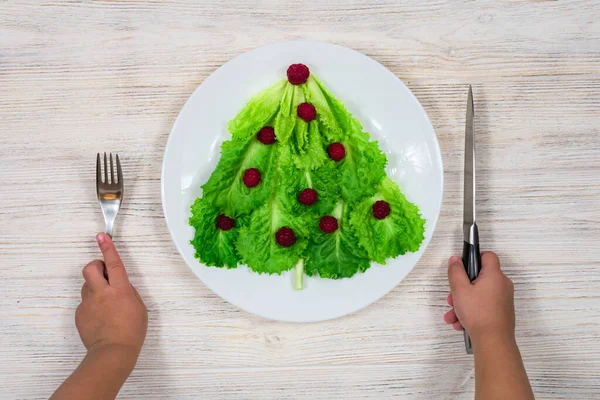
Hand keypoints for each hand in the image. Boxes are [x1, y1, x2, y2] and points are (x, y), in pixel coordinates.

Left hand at [77, 233, 147, 360]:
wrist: (113, 352)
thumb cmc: (132, 331)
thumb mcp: (139, 308)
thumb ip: (129, 292)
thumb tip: (120, 286)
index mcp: (120, 290)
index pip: (114, 264)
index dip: (108, 248)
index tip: (102, 236)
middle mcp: (102, 294)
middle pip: (90, 268)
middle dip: (95, 265)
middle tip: (104, 273)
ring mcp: (88, 304)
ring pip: (87, 285)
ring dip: (95, 287)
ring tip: (106, 303)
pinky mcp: (80, 314)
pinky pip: (85, 303)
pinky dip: (92, 306)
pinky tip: (101, 318)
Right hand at [443, 252, 514, 343]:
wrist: (493, 341)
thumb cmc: (477, 312)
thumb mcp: (459, 290)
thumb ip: (456, 272)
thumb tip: (455, 259)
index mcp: (494, 275)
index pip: (488, 256)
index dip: (474, 257)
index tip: (463, 267)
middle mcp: (502, 285)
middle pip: (479, 278)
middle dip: (461, 288)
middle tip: (451, 298)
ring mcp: (503, 299)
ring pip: (479, 294)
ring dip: (463, 303)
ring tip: (452, 316)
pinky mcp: (502, 312)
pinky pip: (483, 305)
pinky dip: (471, 311)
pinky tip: (459, 323)